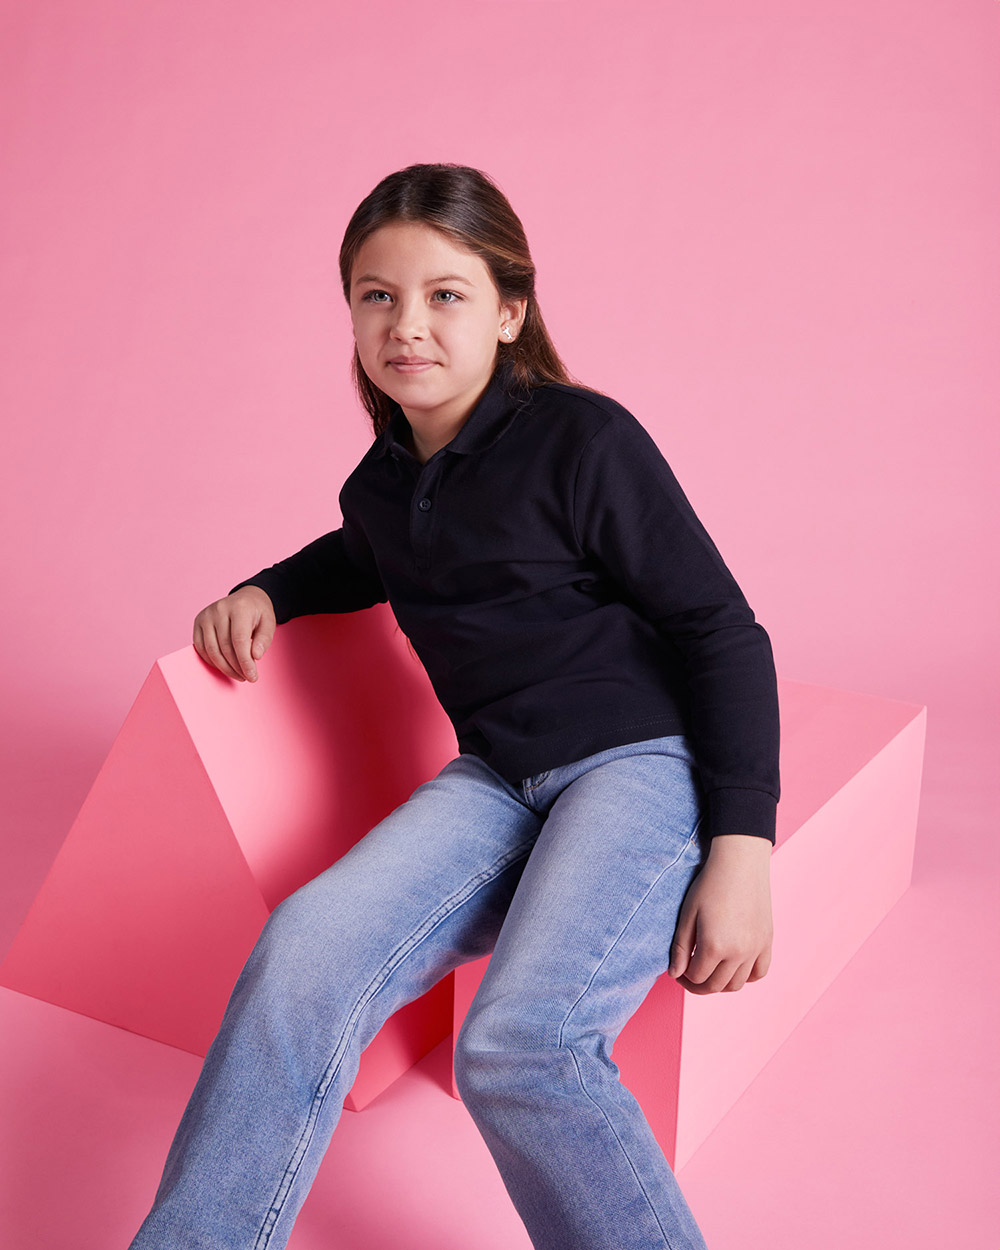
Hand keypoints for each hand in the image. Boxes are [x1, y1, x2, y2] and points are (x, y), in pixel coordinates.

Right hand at [193, 585, 275, 681]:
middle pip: (225, 647)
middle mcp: (219, 609)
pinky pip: (201, 648)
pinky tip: (224, 666)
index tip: (252, 677)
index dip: (245, 662)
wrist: (246, 598)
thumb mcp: (269, 623)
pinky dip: (212, 661)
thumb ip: (264, 640)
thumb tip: (255, 657)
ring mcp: (206, 615)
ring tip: (238, 674)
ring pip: (212, 650)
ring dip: (224, 667)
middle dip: (236, 667)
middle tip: (247, 677)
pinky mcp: (198, 622)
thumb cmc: (258, 613)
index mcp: (239, 608)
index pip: (239, 640)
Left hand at [667, 834, 772, 993]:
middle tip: (689, 974)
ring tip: (710, 971)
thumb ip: (681, 948)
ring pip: (737, 984)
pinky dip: (746, 976)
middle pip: (716, 986)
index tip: (678, 969)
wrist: (740, 862)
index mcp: (714, 946)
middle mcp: (738, 952)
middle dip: (699, 985)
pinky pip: (759, 972)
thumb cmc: (709, 884)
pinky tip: (733, 966)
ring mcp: (756, 949)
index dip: (683, 977)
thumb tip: (675, 974)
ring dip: (720, 984)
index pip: (696, 978)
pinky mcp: (767, 941)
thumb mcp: (688, 915)